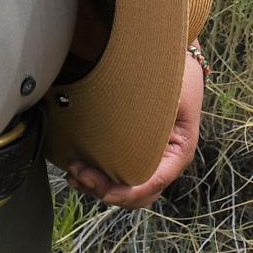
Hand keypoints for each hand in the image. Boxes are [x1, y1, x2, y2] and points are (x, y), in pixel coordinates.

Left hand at [64, 48, 203, 208]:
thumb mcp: (170, 89)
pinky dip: (101, 177)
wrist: (177, 58)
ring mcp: (152, 157)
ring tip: (73, 175)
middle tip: (78, 174)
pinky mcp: (137, 150)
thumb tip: (121, 120)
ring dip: (99, 187)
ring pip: (127, 188)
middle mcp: (166, 161)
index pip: (153, 184)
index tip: (102, 190)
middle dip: (105, 190)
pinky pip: (121, 174)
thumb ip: (152, 108)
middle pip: (137, 194)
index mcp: (178, 151)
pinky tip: (79, 170)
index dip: (126, 193)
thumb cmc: (176, 72)